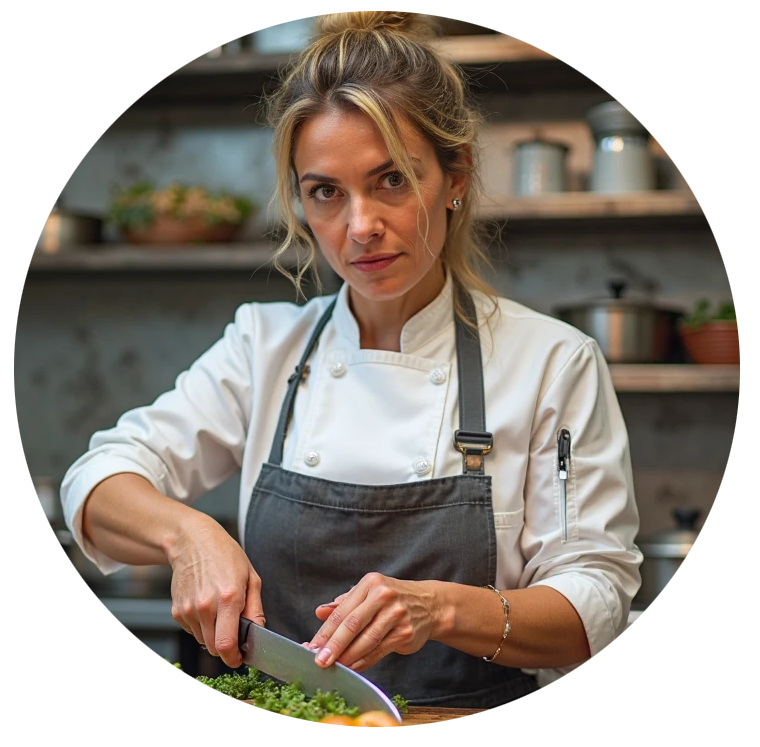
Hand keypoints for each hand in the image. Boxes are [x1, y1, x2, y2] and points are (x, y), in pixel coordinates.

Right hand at [167, 514, 265, 667]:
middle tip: (234, 632)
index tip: (240, 658)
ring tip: (219, 611)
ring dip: (214, 635)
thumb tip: (258, 633)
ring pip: (203, 641)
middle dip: (227, 647)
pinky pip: (192, 631)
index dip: (234, 658)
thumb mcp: (251, 577)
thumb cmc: (225, 555)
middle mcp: (205, 606)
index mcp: (228, 597)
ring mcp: (188, 610)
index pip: (227, 644)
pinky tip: (206, 606)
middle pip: (215, 648)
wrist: (193, 541)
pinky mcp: (176, 612)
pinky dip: (201, 626)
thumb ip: (255, 609)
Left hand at [308, 572, 441, 671]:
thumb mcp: (368, 594)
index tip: (311, 646)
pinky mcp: (405, 632)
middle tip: (319, 661)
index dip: (326, 631)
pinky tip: (352, 667)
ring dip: (347, 657)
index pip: (343, 610)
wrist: (430, 604)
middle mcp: (384, 596)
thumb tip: (319, 612)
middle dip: (333, 645)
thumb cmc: (392, 599)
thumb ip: (343, 604)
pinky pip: (379, 650)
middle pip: (353, 624)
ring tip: (334, 667)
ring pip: (366, 640)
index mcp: (371, 583)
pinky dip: (363, 661)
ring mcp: (397, 614)